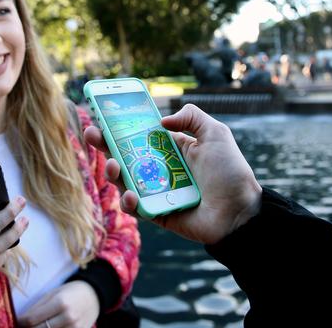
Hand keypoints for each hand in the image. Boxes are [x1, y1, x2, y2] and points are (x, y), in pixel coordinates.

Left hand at [18, 280, 99, 327]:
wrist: (95, 296)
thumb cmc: (71, 292)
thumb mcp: (54, 293)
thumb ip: (37, 307)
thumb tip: (20, 320)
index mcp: (61, 303)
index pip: (32, 319)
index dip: (21, 322)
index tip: (17, 321)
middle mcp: (69, 318)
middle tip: (25, 325)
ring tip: (38, 325)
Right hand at [84, 103, 261, 243]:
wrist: (240, 211)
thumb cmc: (230, 172)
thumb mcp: (215, 133)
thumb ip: (192, 116)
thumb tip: (162, 120)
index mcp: (171, 149)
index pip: (139, 135)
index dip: (120, 127)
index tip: (103, 117)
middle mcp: (160, 168)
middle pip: (125, 155)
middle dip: (105, 145)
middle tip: (91, 134)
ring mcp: (156, 191)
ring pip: (125, 181)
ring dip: (113, 172)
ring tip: (113, 166)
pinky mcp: (157, 214)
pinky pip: (136, 207)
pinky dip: (130, 201)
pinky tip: (132, 195)